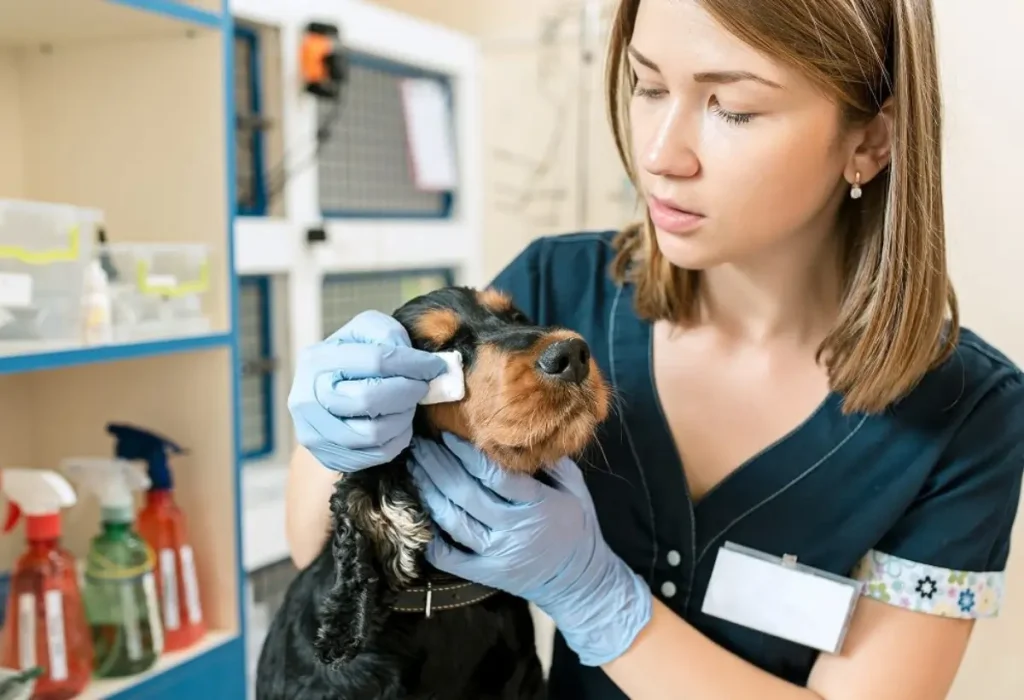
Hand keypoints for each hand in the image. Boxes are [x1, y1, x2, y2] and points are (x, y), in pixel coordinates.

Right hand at [288, 310, 447, 472]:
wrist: (324, 396)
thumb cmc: (353, 361)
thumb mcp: (366, 333)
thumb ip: (389, 335)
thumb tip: (418, 360)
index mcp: (317, 360)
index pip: (375, 361)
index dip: (412, 363)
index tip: (434, 366)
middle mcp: (308, 398)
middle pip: (370, 398)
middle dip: (408, 392)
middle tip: (421, 387)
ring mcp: (315, 432)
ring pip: (375, 431)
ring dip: (404, 416)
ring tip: (408, 403)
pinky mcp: (329, 457)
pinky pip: (377, 453)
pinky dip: (398, 438)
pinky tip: (398, 422)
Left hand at [408, 433, 652, 666]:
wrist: (579, 582)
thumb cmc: (577, 528)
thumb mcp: (576, 489)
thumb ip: (553, 463)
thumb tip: (523, 435)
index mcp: (537, 504)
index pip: (493, 475)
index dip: (465, 453)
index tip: (446, 435)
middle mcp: (513, 529)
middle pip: (465, 493)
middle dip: (437, 465)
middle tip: (420, 445)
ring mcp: (496, 554)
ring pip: (452, 520)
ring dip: (429, 492)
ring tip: (416, 469)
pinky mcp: (485, 574)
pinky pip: (450, 557)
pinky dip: (431, 539)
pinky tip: (420, 515)